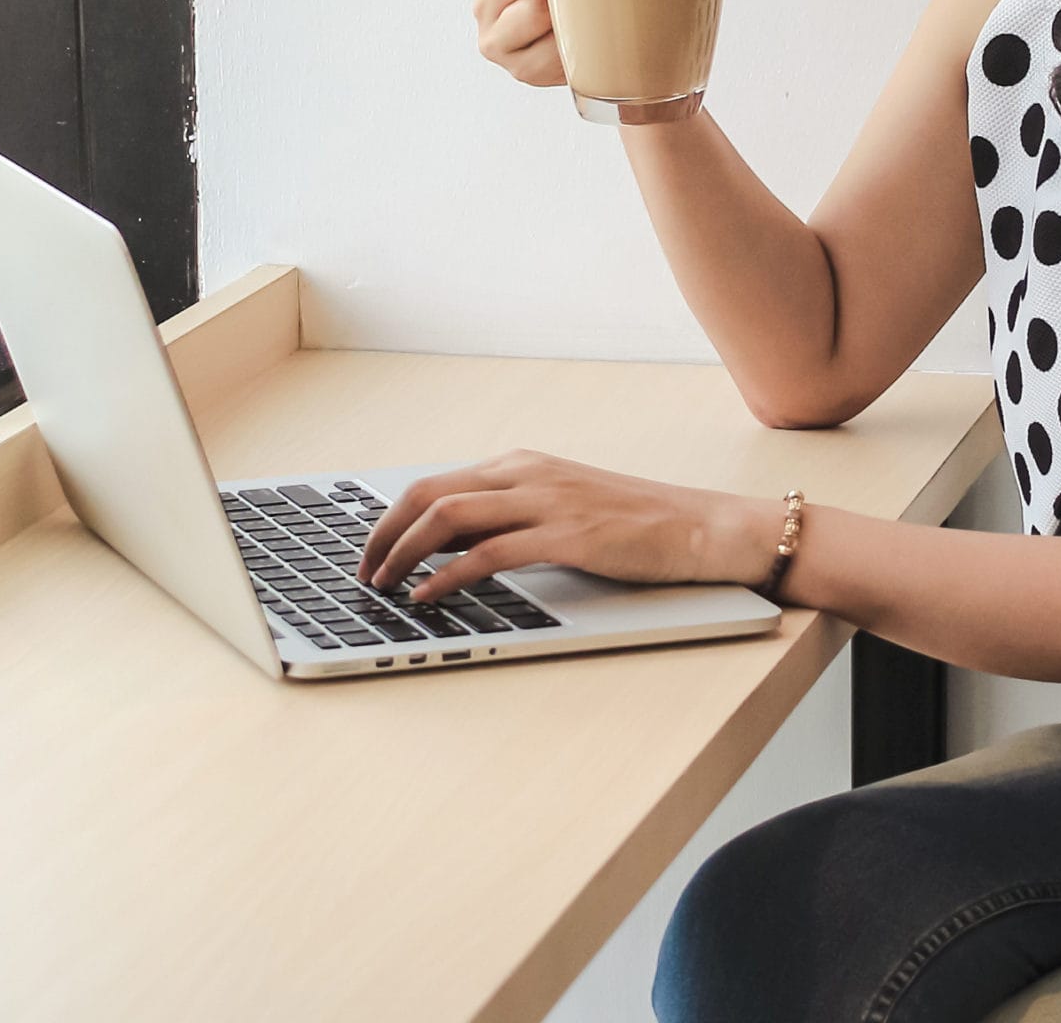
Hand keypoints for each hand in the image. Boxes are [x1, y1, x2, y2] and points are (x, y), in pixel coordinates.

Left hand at [356, 448, 780, 604]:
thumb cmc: (634, 524)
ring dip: (404, 553)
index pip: (437, 482)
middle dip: (384, 533)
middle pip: (429, 492)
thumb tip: (448, 545)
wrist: (697, 526)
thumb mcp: (564, 505)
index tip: (370, 550)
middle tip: (362, 572)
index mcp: (524, 463)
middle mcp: (528, 473)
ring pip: (450, 517)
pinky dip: (448, 576)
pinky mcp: (566, 536)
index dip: (392, 517)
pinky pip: (489, 553)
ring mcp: (547, 502)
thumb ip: (511, 514)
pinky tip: (429, 597)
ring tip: (383, 585)